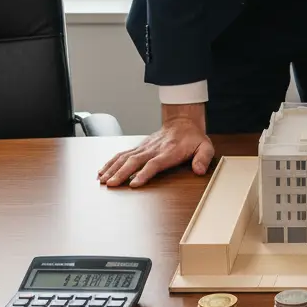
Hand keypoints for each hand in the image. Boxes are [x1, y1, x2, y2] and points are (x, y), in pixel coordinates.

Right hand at [98, 104, 214, 187]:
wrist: (182, 122)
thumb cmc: (193, 138)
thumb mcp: (205, 147)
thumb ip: (203, 158)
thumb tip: (199, 170)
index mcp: (169, 151)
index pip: (154, 163)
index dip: (144, 173)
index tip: (134, 183)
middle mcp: (154, 149)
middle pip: (135, 161)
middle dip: (121, 173)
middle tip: (111, 184)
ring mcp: (144, 147)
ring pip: (125, 157)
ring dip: (113, 168)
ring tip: (102, 180)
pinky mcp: (139, 147)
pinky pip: (122, 154)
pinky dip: (110, 162)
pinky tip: (102, 171)